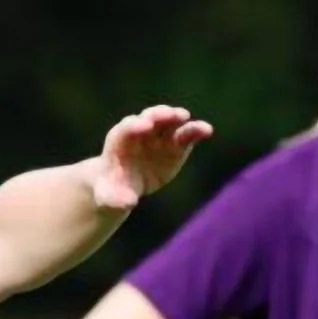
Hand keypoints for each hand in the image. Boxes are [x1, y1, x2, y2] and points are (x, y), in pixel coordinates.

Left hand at [89, 105, 213, 211]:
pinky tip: (207, 131)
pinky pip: (187, 134)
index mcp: (119, 141)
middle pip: (149, 118)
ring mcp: (159, 136)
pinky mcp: (176, 144)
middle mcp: (140, 132)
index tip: (144, 126)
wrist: (125, 187)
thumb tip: (127, 203)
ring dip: (178, 118)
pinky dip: (196, 131)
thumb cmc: (113, 190)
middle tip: (170, 115)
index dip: (134, 126)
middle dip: (158, 115)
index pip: (126, 129)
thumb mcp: (110, 198)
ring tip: (191, 121)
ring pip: (170, 122)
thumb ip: (117, 199)